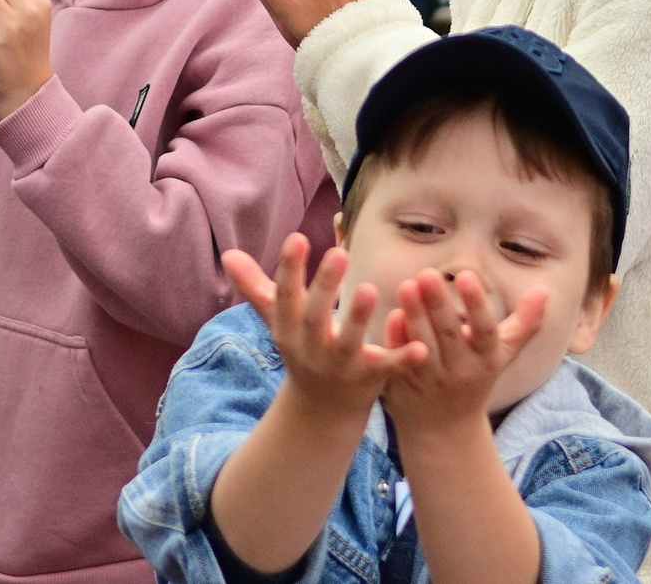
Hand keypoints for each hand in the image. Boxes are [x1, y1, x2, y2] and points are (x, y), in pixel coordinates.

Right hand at [224, 235, 421, 421]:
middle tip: (339, 253)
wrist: (321, 413)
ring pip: (349, 342)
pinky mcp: (370, 379)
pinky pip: (388, 368)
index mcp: (289, 329)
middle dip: (325, 287)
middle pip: (315, 317)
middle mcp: (311, 348)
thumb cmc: (302, 350)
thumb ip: (256, 287)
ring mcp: (341, 365)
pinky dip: (404, 358)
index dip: (290, 269)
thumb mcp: (279, 321)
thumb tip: (228, 254)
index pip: (286, 297)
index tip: (296, 238)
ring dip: (358, 318)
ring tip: (371, 289)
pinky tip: (422, 346)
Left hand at [381, 268, 544, 436]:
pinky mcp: (405, 386)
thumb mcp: (503, 354)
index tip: (466, 276)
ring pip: (422, 345)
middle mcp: (460, 371)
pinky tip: (393, 315)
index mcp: (486, 360)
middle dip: (438, 303)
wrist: (445, 431)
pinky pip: (400, 360)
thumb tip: (544, 289)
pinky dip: (396, 339)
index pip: (485, 330)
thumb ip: (525, 322)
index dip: (476, 304)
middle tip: (427, 273)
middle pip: (449, 335)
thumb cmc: (476, 379)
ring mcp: (430, 380)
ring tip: (407, 285)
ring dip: (414, 315)